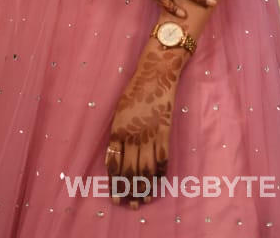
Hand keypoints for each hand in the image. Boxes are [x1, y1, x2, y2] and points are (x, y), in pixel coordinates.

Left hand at [105, 46, 181, 206]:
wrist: (156, 74)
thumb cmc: (135, 90)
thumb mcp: (119, 111)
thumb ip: (117, 134)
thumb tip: (115, 158)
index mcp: (118, 130)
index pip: (115, 164)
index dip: (115, 183)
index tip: (116, 197)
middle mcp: (133, 135)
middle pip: (130, 170)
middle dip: (129, 190)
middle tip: (130, 205)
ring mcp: (150, 134)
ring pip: (146, 168)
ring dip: (144, 186)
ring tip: (143, 199)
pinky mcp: (165, 131)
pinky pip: (162, 158)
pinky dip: (160, 173)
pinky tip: (158, 183)